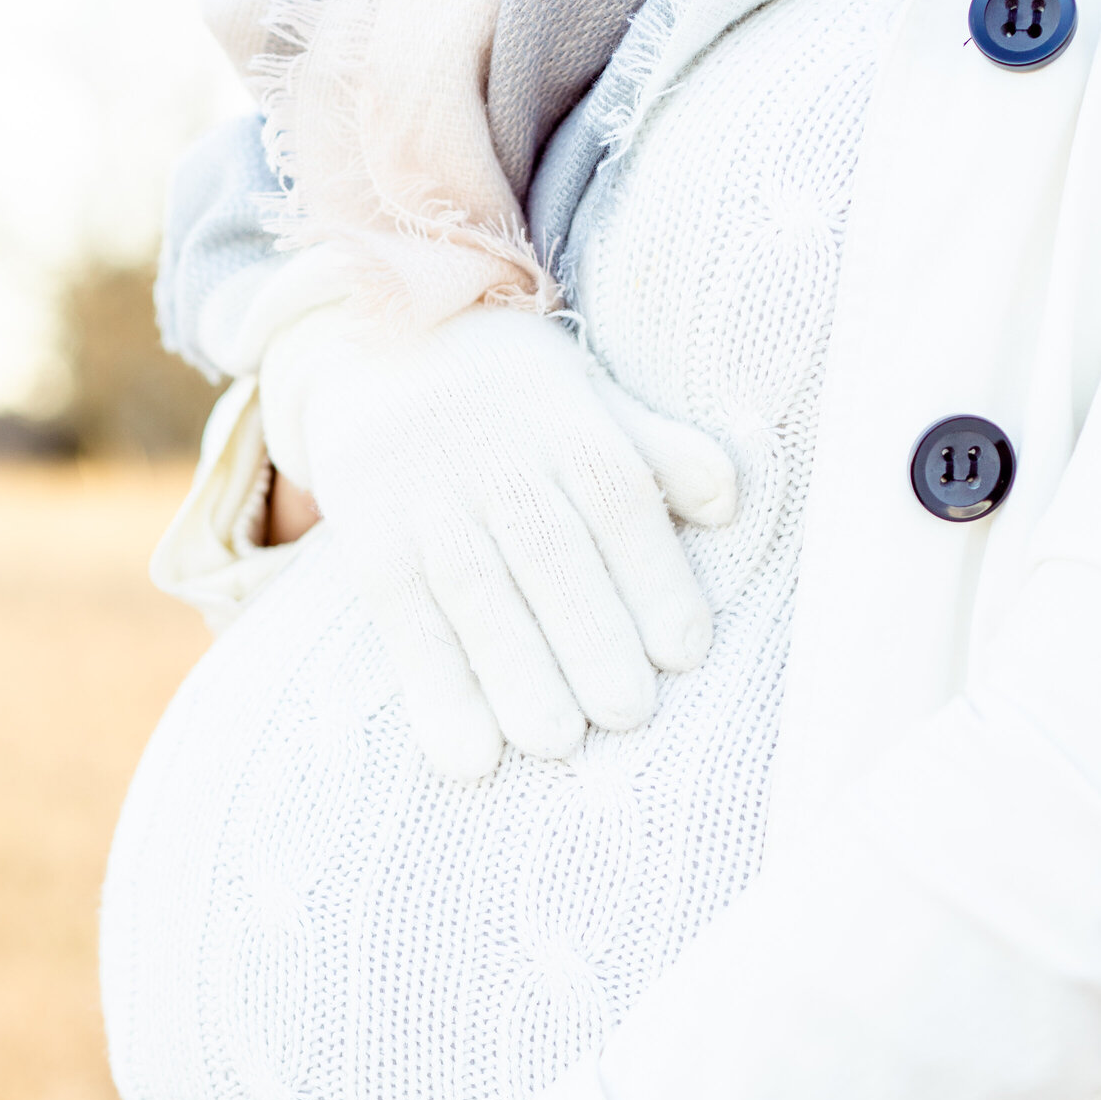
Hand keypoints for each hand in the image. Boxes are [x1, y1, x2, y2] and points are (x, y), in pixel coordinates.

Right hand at [259, 304, 735, 779]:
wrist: (372, 341)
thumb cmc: (507, 390)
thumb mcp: (587, 391)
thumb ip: (657, 448)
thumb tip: (728, 503)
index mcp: (567, 427)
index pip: (620, 502)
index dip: (655, 579)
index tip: (683, 652)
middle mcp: (499, 463)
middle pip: (551, 554)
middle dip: (592, 638)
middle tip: (626, 713)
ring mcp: (431, 506)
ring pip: (479, 594)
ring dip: (519, 674)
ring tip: (555, 742)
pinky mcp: (374, 546)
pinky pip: (406, 627)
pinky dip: (435, 695)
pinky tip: (466, 758)